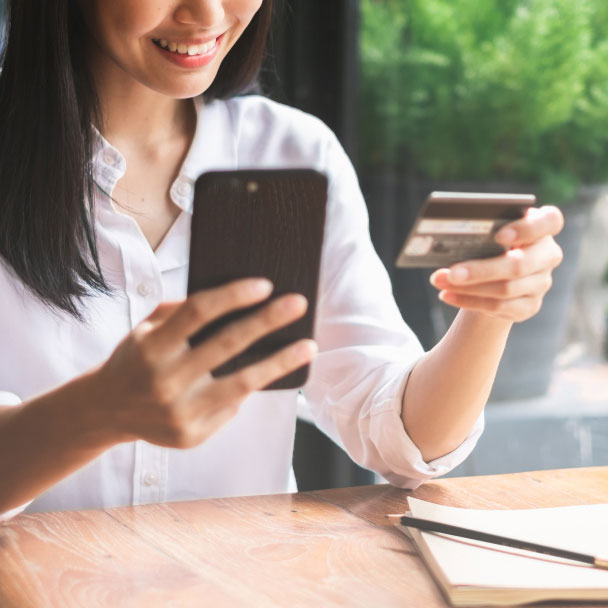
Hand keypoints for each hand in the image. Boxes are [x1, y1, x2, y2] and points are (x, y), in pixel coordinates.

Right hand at [88, 279, 315, 448]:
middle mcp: (164, 381)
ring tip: (308, 346)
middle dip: (267, 321)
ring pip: (242, 383)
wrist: (106, 410)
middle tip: (299, 303)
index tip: (265, 284)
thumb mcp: (146, 329)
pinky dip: (252, 386)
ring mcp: (179, 413)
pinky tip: (270, 372)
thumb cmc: (135, 359)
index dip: (233, 296)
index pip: (198, 312)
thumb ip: (181, 313)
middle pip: (226, 344)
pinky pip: (232, 406)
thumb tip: (236, 299)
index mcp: (151, 347)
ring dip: (280, 362)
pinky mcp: (192, 435)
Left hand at [430, 206, 563, 321]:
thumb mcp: (489, 232)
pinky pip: (498, 307)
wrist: (493, 275)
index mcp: (543, 227)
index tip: (498, 236)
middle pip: (519, 265)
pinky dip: (468, 301)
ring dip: (468, 288)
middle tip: (452, 272)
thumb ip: (482, 231)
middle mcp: (548, 255)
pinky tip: (447, 295)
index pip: (550, 222)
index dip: (526, 229)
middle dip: (481, 270)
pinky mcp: (529, 306)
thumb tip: (447, 237)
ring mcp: (541, 283)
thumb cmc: (490, 243)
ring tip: (440, 281)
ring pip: (505, 289)